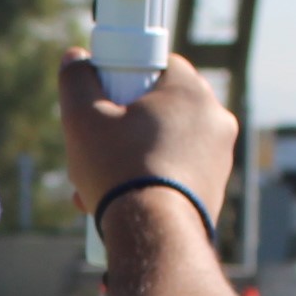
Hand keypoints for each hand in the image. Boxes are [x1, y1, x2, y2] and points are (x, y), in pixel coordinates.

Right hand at [57, 49, 238, 221]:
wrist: (154, 237)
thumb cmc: (120, 171)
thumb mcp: (82, 118)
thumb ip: (76, 80)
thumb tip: (75, 57)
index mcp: (190, 91)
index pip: (158, 65)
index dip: (126, 77)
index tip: (105, 98)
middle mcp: (215, 119)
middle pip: (159, 108)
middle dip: (123, 126)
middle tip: (95, 146)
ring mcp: (220, 157)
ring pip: (166, 143)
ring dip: (132, 158)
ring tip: (98, 185)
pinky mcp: (215, 189)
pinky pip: (177, 173)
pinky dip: (151, 182)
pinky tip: (121, 203)